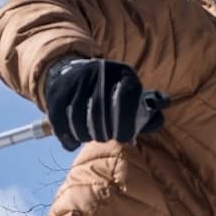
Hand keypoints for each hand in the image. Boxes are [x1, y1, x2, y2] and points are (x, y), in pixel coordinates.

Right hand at [43, 58, 165, 150]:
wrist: (73, 75)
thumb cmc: (110, 95)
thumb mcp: (131, 97)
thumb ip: (149, 112)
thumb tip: (160, 116)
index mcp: (122, 72)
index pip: (127, 95)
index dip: (127, 121)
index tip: (124, 137)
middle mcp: (98, 72)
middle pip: (100, 111)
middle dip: (104, 132)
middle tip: (107, 139)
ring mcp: (75, 81)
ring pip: (78, 117)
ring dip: (86, 135)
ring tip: (91, 137)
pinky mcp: (56, 93)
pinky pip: (60, 122)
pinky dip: (68, 137)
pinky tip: (73, 143)